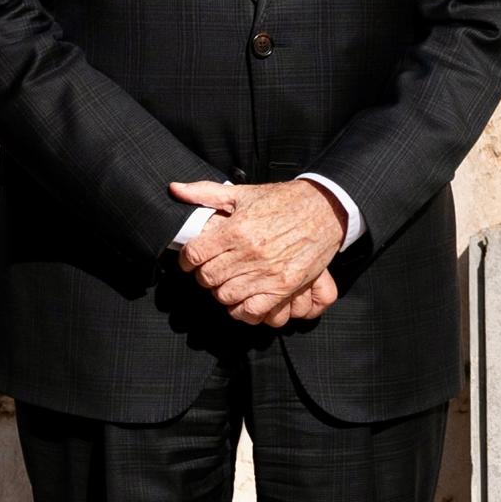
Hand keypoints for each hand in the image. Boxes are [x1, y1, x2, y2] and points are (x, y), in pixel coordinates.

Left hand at [172, 177, 348, 328]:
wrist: (326, 208)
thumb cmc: (283, 200)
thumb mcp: (243, 192)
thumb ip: (205, 193)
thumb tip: (175, 190)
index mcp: (236, 229)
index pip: (194, 254)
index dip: (187, 260)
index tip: (192, 260)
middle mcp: (249, 252)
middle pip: (208, 278)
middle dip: (205, 275)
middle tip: (212, 270)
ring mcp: (267, 272)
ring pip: (226, 296)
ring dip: (223, 291)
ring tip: (229, 282)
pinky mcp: (284, 286)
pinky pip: (252, 311)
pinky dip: (243, 310)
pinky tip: (244, 299)